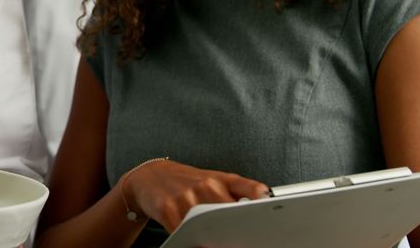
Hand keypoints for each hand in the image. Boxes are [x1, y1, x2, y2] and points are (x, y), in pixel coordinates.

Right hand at [121, 160, 268, 232]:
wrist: (150, 177)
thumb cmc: (187, 183)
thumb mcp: (213, 180)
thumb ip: (238, 192)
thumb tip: (264, 205)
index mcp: (221, 179)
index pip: (252, 189)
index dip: (263, 201)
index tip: (269, 215)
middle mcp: (205, 185)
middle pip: (230, 213)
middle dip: (240, 230)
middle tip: (248, 240)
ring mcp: (186, 196)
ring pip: (208, 225)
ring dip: (217, 239)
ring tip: (222, 242)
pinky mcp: (168, 209)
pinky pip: (186, 232)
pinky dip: (195, 241)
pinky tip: (199, 241)